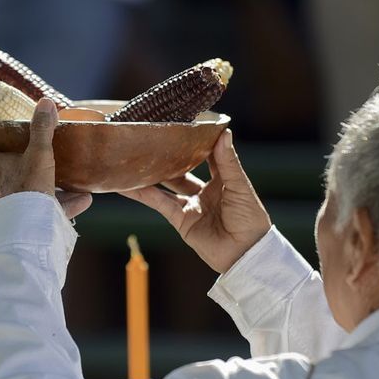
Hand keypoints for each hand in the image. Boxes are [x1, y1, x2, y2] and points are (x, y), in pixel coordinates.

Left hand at [0, 98, 92, 218]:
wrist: (35, 223)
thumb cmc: (30, 185)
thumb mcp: (39, 153)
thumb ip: (42, 129)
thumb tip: (45, 103)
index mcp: (2, 170)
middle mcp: (6, 189)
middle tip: (3, 173)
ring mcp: (19, 208)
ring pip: (23, 200)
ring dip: (40, 192)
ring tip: (60, 187)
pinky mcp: (36, 220)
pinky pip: (51, 211)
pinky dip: (67, 205)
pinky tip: (84, 199)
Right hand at [120, 130, 270, 272]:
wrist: (246, 253)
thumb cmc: (251, 218)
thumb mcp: (240, 186)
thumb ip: (228, 161)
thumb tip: (224, 132)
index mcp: (222, 180)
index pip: (205, 155)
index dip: (194, 142)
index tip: (181, 124)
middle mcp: (204, 191)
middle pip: (181, 170)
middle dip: (167, 158)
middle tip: (150, 140)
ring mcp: (191, 206)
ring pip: (165, 186)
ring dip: (149, 175)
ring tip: (130, 160)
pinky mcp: (180, 220)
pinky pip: (159, 204)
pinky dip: (143, 195)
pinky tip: (127, 186)